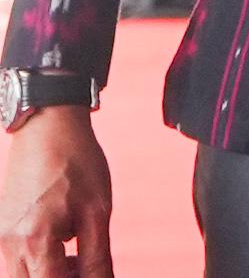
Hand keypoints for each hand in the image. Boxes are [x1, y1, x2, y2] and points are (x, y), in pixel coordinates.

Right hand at [0, 106, 111, 277]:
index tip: (93, 274)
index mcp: (34, 241)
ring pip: (19, 277)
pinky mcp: (0, 230)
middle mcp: (8, 245)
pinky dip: (37, 263)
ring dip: (46, 276)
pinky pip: (14, 262)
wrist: (48, 126)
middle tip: (83, 266)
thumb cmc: (76, 162)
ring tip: (73, 255)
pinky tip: (60, 243)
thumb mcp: (97, 210)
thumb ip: (97, 257)